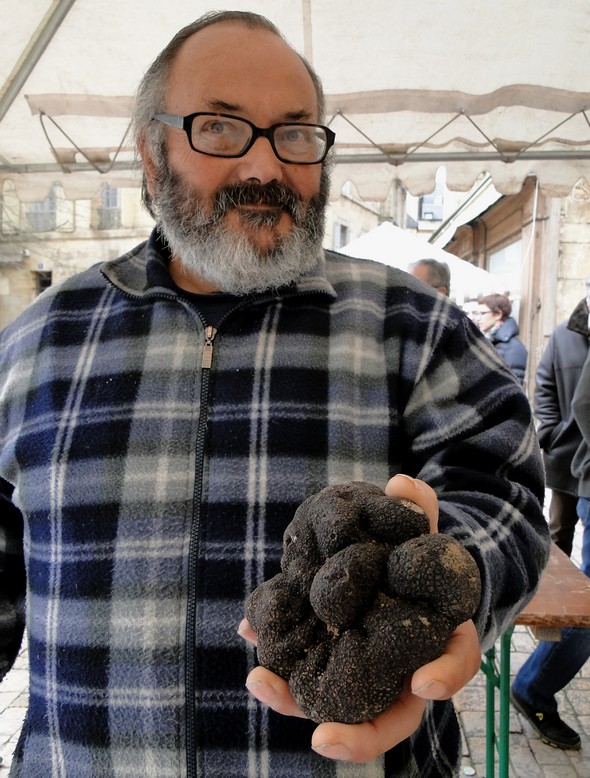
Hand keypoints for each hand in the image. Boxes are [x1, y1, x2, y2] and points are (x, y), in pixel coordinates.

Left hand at [240, 475, 481, 762]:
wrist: (397, 574)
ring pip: (339, 707)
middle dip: (357, 735)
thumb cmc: (416, 558)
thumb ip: (420, 508)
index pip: (454, 667)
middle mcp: (405, 671)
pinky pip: (307, 673)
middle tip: (322, 737)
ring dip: (296, 701)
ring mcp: (366, 674)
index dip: (443, 677)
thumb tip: (402, 484)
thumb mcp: (423, 531)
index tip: (423, 684)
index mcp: (440, 639)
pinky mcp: (330, 663)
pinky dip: (279, 662)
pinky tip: (249, 636)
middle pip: (390, 717)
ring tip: (261, 680)